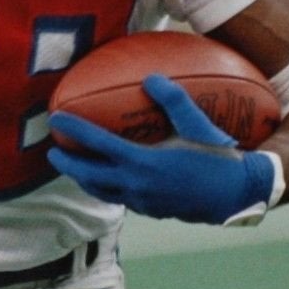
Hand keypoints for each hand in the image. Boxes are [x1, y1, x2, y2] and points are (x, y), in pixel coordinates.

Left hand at [48, 74, 277, 224]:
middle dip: (67, 165)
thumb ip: (172, 98)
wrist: (236, 194)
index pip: (98, 143)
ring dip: (85, 180)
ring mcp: (142, 201)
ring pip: (103, 191)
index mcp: (142, 162)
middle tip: (53, 153)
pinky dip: (108, 188)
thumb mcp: (196, 123)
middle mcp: (136, 185)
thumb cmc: (218, 156)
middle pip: (89, 176)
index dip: (74, 130)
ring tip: (77, 169)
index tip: (56, 119)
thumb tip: (150, 77)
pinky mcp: (151, 211)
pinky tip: (112, 179)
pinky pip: (121, 198)